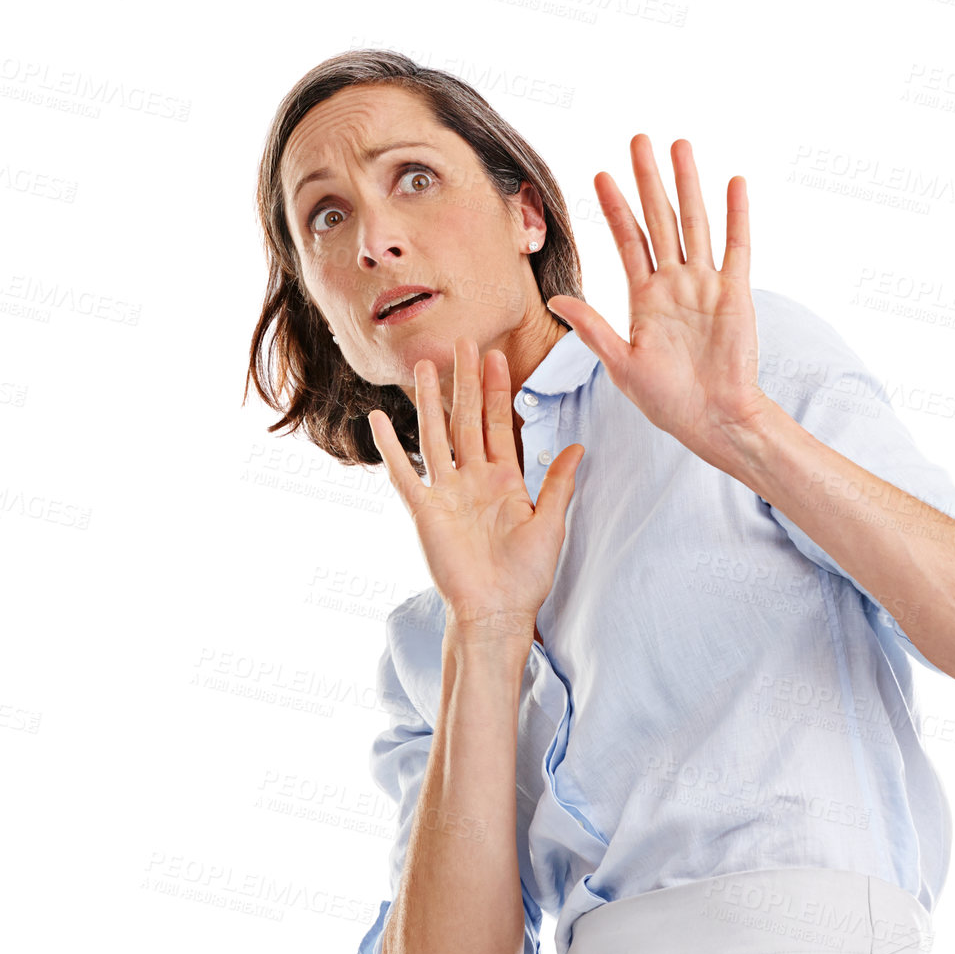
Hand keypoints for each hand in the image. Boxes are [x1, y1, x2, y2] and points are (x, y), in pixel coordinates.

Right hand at [368, 339, 583, 644]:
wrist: (498, 611)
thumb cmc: (526, 577)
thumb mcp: (551, 524)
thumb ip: (559, 483)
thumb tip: (577, 447)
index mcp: (504, 482)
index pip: (498, 425)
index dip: (497, 391)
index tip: (496, 356)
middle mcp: (473, 481)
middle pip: (466, 420)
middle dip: (465, 382)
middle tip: (462, 342)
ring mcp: (447, 493)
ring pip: (436, 436)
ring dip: (431, 402)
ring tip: (425, 366)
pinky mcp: (425, 511)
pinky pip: (404, 473)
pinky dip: (389, 447)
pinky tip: (377, 419)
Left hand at [543, 135, 769, 468]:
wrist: (712, 420)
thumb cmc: (667, 401)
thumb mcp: (621, 364)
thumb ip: (592, 328)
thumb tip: (555, 298)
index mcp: (645, 299)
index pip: (627, 241)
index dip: (614, 208)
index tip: (599, 175)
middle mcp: (675, 284)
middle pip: (659, 219)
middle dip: (648, 180)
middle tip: (638, 140)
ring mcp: (706, 286)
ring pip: (694, 223)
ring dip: (687, 184)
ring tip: (679, 146)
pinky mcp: (736, 294)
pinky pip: (737, 248)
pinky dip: (737, 216)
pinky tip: (733, 183)